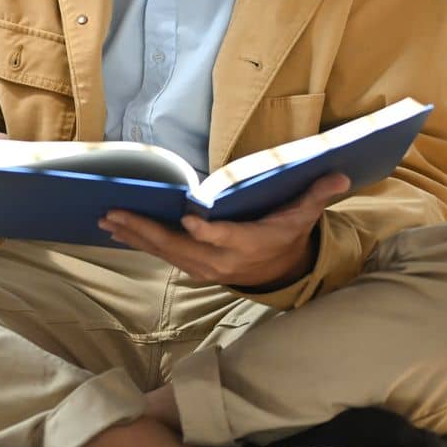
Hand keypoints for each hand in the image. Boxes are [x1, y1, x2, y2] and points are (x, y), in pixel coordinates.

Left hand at [98, 172, 351, 289]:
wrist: (277, 271)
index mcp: (248, 244)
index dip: (207, 232)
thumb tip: (339, 175)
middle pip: (179, 247)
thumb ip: (316, 195)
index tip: (189, 219)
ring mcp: (202, 266)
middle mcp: (220, 260)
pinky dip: (137, 241)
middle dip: (146, 231)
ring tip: (107, 219)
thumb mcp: (303, 216)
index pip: (224, 239)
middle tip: (116, 213)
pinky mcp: (190, 265)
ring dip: (134, 235)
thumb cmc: (286, 235)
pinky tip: (116, 228)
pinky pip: (160, 253)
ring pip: (163, 252)